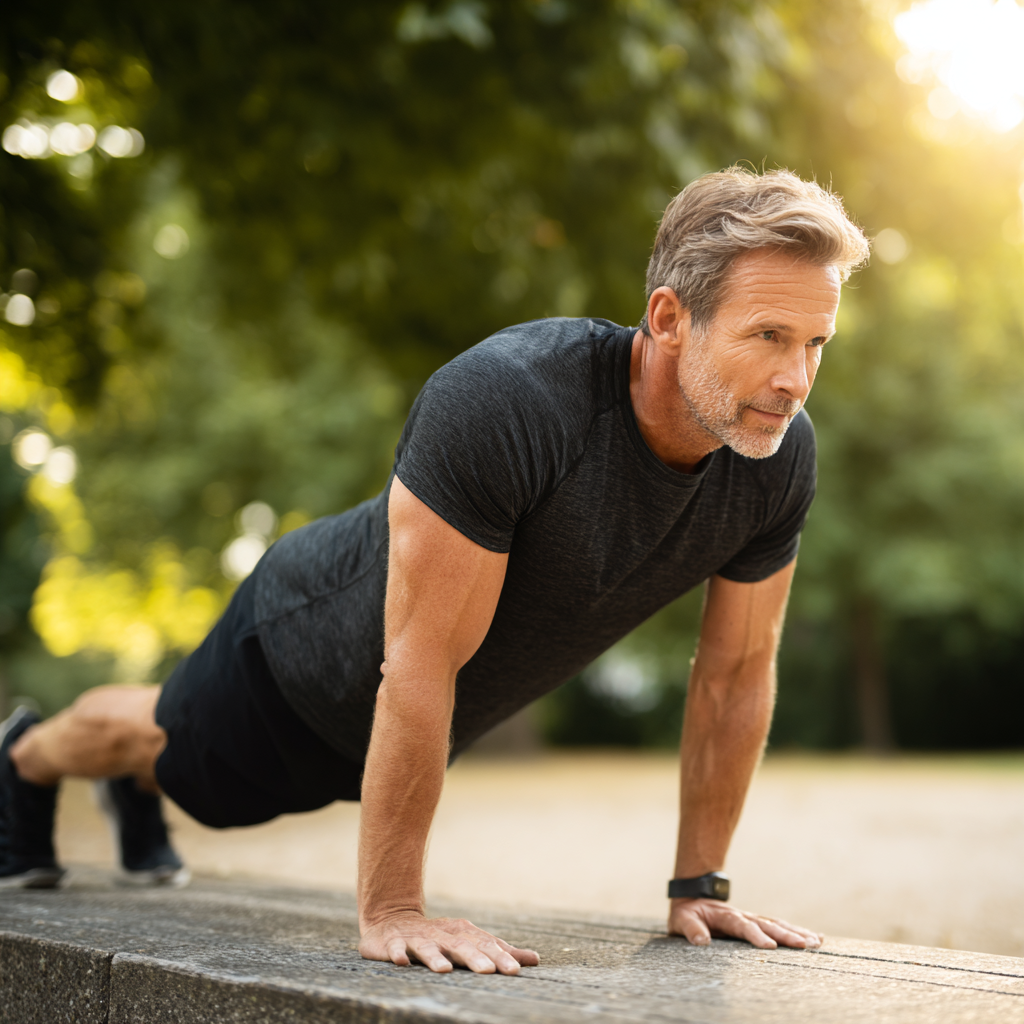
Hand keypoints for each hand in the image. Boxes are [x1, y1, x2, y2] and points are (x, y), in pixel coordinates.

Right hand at [359, 911, 540, 973]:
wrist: (394, 919)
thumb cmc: (440, 936)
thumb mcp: (469, 941)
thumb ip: (500, 950)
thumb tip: (534, 960)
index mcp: (462, 934)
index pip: (485, 944)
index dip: (500, 956)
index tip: (517, 970)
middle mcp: (442, 934)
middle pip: (460, 945)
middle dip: (475, 957)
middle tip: (490, 971)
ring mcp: (417, 938)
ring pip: (427, 947)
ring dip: (435, 957)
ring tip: (444, 969)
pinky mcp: (393, 944)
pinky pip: (395, 949)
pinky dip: (398, 954)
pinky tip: (402, 962)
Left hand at [668, 898, 822, 949]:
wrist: (693, 900)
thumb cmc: (688, 914)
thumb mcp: (682, 920)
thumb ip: (691, 929)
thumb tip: (701, 940)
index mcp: (726, 916)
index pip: (743, 926)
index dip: (756, 935)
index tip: (769, 947)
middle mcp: (743, 916)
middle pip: (767, 924)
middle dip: (786, 935)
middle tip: (804, 945)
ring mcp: (752, 919)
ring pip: (777, 925)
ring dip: (796, 932)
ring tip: (816, 942)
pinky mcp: (758, 924)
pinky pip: (779, 927)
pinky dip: (798, 931)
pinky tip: (816, 938)